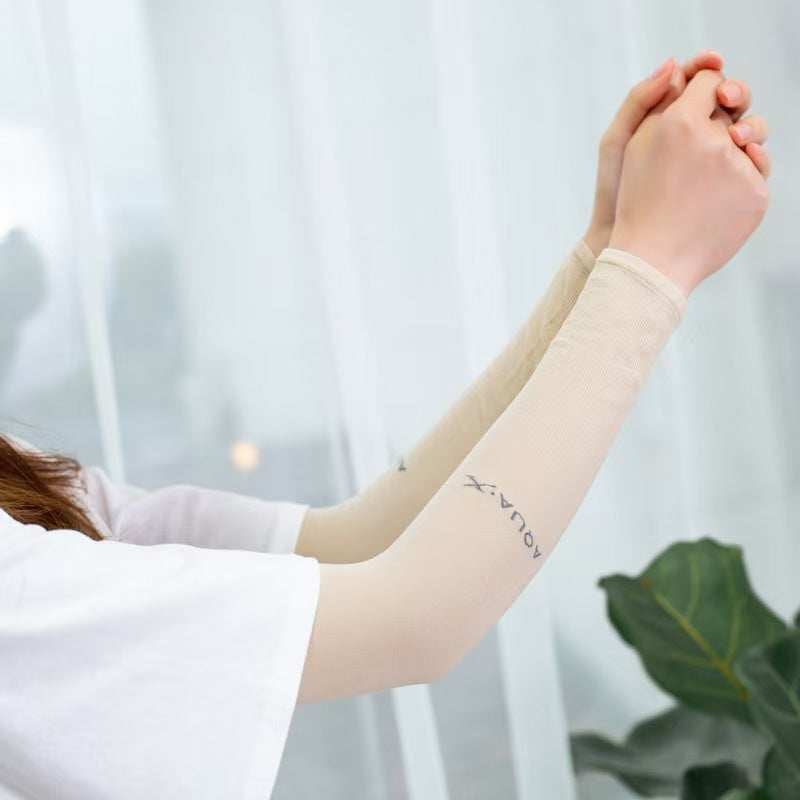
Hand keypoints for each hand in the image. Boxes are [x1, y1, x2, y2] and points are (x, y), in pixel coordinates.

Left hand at [582, 51, 766, 255]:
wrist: (628, 240)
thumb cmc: (614, 191)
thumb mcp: (617, 141)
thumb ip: (641, 100)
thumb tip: (672, 64)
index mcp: (666, 117)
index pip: (695, 81)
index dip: (706, 68)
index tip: (712, 62)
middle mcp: (692, 134)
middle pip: (726, 101)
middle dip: (733, 92)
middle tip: (728, 97)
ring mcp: (710, 159)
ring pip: (742, 128)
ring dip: (748, 123)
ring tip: (737, 134)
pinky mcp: (723, 181)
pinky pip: (748, 161)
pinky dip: (754, 154)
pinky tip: (748, 155)